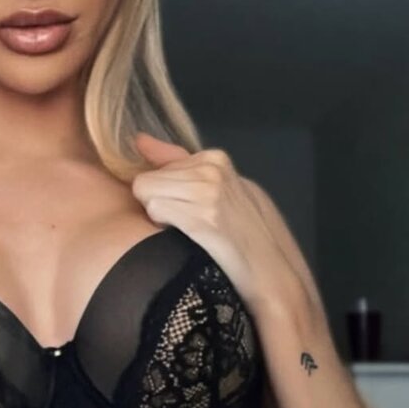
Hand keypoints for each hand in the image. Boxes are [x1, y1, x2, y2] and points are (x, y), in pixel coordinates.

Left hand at [130, 132, 305, 314]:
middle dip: (158, 203)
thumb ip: (174, 161)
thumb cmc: (241, 230)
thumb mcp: (214, 185)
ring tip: (189, 229)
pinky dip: (164, 226)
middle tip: (188, 221)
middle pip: (145, 180)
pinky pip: (156, 210)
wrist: (269, 268)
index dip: (163, 192)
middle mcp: (211, 168)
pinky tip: (188, 236)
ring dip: (159, 216)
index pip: (158, 165)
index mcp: (214, 158)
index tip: (184, 207)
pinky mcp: (203, 216)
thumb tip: (139, 139)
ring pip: (146, 194)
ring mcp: (208, 191)